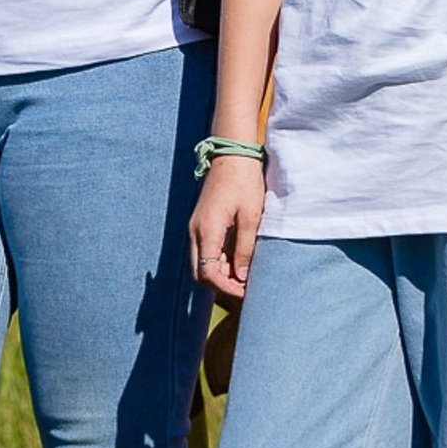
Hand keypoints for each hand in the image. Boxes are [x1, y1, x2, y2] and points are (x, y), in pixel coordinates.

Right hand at [189, 157, 266, 300]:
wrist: (231, 155)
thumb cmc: (243, 183)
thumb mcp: (251, 217)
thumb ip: (245, 249)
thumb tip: (241, 277)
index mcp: (207, 231)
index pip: (207, 273)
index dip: (226, 288)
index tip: (246, 292)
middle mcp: (195, 231)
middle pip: (199, 272)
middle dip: (221, 284)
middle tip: (245, 288)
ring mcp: (196, 227)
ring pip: (200, 263)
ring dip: (219, 273)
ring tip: (245, 275)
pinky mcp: (201, 223)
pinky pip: (204, 250)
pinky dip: (218, 261)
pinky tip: (238, 261)